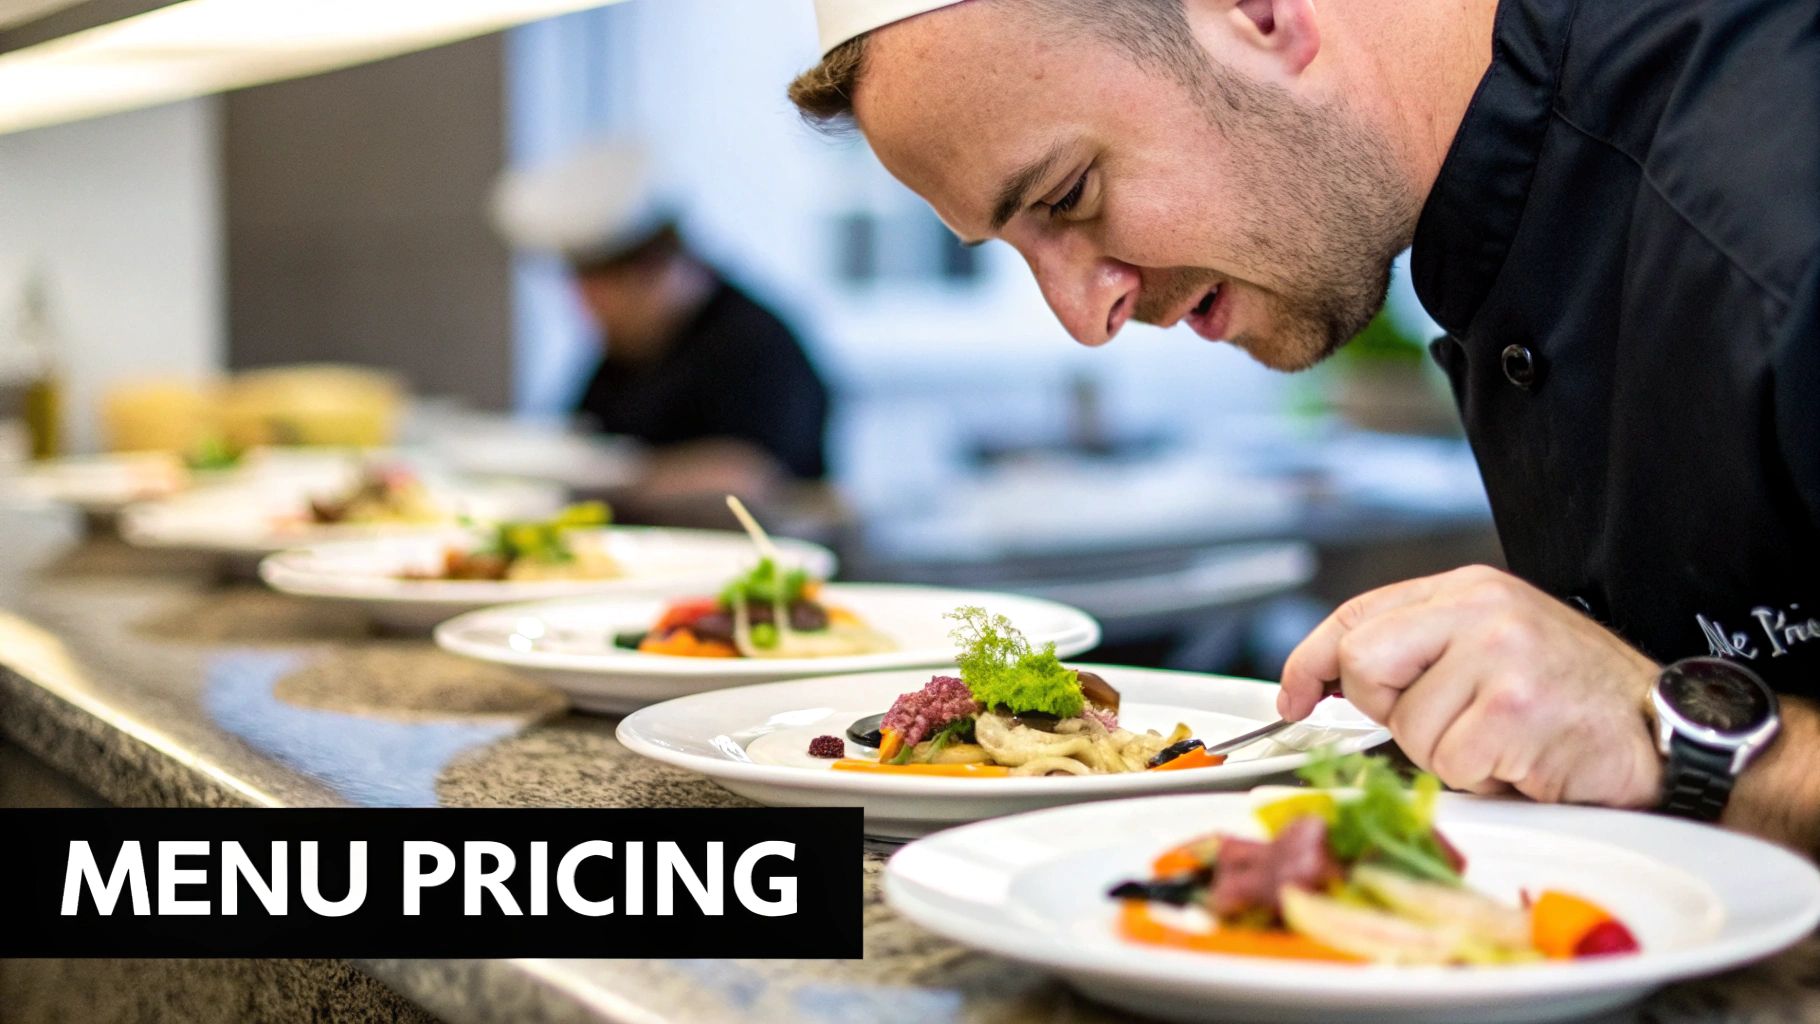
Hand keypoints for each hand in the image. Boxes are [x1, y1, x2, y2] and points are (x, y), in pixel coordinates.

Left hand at [1279, 565, 1663, 807]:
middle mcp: (1480, 610)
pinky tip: (1521, 758)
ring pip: (1408, 727)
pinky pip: (1451, 762)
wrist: (1663, 727)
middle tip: (1444, 724)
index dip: (1309, 661)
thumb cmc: (1575, 695)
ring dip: (1447, 754)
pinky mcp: (1515, 708)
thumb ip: (1421, 650)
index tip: (1293, 696)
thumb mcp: (1491, 646)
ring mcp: (1500, 655)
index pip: (1355, 616)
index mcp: (1467, 589)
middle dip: (1387, 712)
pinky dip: (1481, 777)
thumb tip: (1328, 684)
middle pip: (1363, 664)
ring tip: (1500, 740)